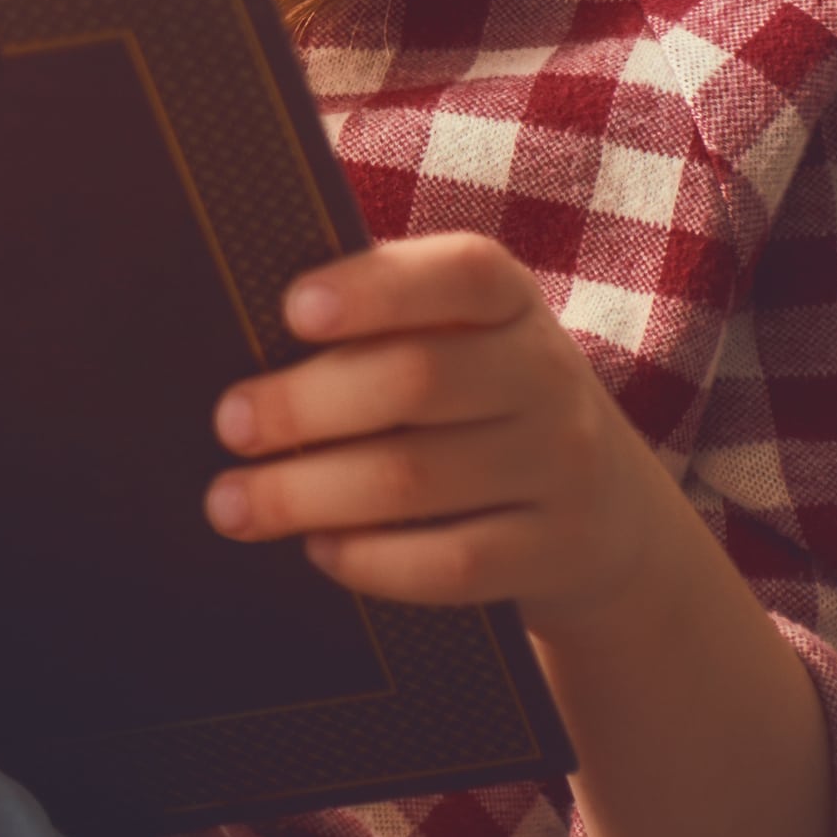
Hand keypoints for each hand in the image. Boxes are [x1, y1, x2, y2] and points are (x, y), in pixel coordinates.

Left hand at [201, 230, 693, 640]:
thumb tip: (239, 331)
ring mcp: (562, 466)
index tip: (291, 309)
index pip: (462, 274)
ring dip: (305, 493)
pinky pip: (450, 562)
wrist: (606, 510)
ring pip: (416, 478)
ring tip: (231, 504)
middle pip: (416, 381)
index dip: (375, 288)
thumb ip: (375, 321)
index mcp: (510, 303)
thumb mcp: (456, 340)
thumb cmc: (477, 403)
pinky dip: (370, 559)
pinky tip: (318, 549)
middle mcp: (547, 376)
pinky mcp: (556, 551)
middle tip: (230, 426)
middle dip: (304, 405)